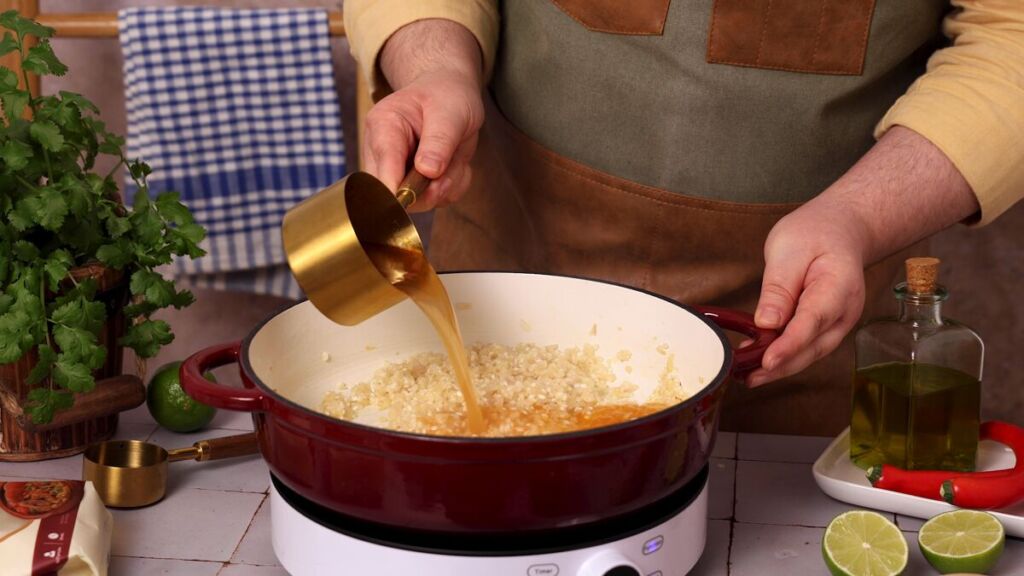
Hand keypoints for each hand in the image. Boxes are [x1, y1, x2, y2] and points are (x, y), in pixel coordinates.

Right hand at [363, 19, 485, 210]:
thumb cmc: (446, 96)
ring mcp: (395, 169)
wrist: (450, 94)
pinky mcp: (410, 182)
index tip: (411, 199)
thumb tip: (426, 171)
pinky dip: (450, 188)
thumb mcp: (451, 112)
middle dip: (428, 191)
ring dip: (444, 188)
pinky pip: (432, 200)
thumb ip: (439, 141)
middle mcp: (381, 151)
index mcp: (383, 125)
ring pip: (416, 201)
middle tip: (451, 172)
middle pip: (393, 192)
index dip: (395, 188)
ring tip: (456, 160)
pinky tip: (454, 165)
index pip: (383, 165)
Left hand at [746, 126, 978, 386]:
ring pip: (810, 353)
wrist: (841, 229)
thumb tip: (766, 323)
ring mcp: (839, 322)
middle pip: (812, 347)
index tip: (766, 361)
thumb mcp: (789, 250)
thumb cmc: (815, 234)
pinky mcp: (827, 327)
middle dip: (780, 366)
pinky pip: (807, 347)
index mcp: (838, 287)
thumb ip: (779, 288)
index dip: (788, 346)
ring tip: (748, 376)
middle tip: (748, 376)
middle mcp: (845, 312)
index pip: (812, 322)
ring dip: (781, 368)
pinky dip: (785, 357)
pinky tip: (760, 361)